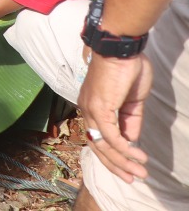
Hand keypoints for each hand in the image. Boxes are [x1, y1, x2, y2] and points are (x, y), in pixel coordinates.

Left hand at [78, 53, 152, 182]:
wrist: (122, 50)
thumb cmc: (127, 69)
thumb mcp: (132, 101)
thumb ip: (130, 121)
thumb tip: (131, 140)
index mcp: (92, 107)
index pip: (98, 138)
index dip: (113, 156)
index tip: (130, 168)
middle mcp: (87, 110)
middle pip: (97, 146)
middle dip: (116, 165)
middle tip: (134, 178)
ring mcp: (91, 109)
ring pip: (103, 144)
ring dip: (123, 161)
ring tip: (141, 172)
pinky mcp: (99, 107)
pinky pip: (110, 135)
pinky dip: (124, 148)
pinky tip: (138, 155)